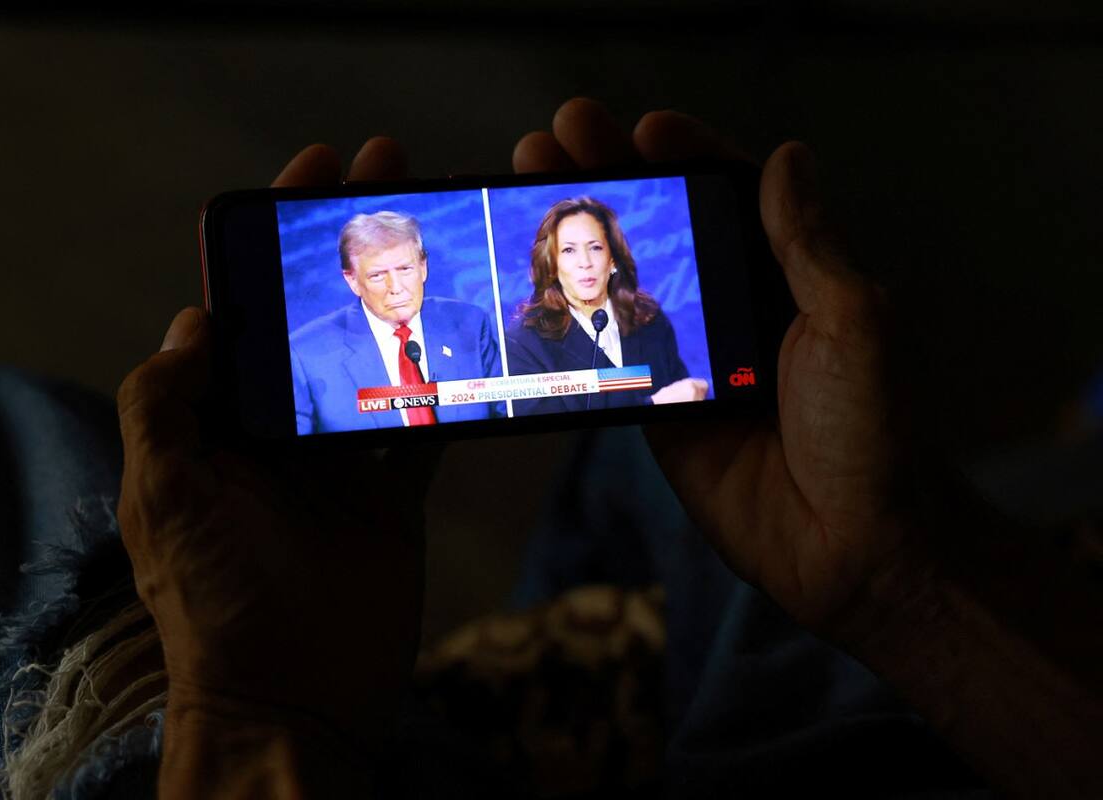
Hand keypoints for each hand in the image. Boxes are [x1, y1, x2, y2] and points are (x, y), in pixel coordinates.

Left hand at [117, 136, 435, 754]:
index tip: (311, 175)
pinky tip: (473, 332)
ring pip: (375, 356)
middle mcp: (276, 428)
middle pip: (316, 315)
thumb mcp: (165, 494)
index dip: (270, 239)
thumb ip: (167, 402)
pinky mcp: (392, 491)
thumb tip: (196, 319)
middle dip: (350, 244)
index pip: (240, 305)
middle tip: (390, 173)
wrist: (294, 697)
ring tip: (436, 231)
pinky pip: (425, 422)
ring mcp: (339, 458)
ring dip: (404, 294)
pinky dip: (449, 383)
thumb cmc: (216, 599)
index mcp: (215, 419)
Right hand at [516, 99, 902, 638]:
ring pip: (627, 284)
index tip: (643, 128)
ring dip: (578, 239)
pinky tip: (533, 285)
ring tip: (530, 191)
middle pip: (666, 228)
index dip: (688, 154)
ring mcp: (695, 358)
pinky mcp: (661, 408)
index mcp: (795, 279)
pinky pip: (612, 355)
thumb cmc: (871, 430)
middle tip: (556, 139)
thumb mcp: (852, 321)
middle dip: (612, 179)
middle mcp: (741, 310)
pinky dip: (573, 319)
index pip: (734, 196)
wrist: (850, 546)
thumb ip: (807, 244)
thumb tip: (789, 156)